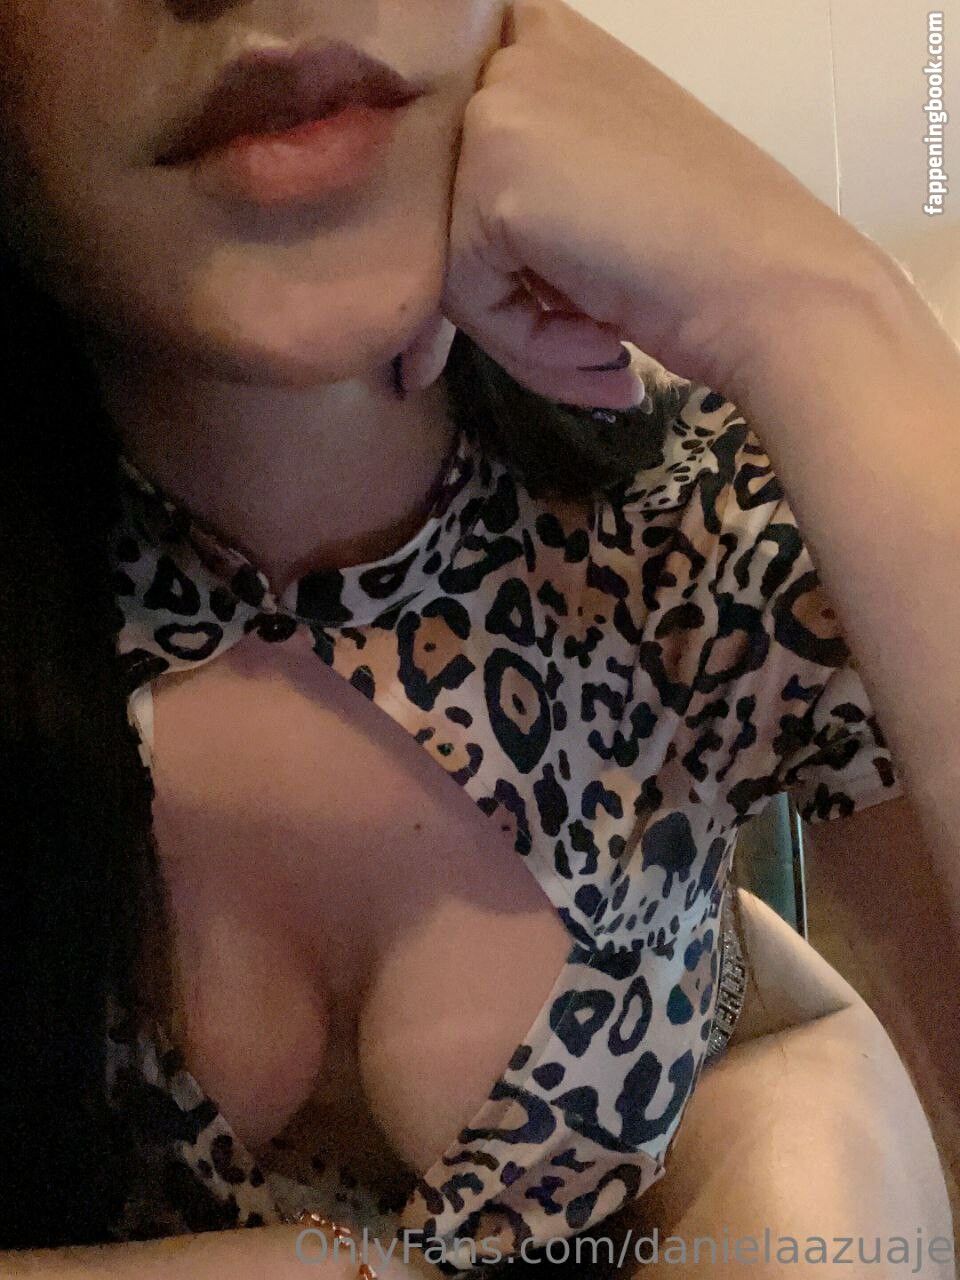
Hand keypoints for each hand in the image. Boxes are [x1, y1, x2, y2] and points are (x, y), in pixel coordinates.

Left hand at [400, 0, 881, 407]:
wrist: (778, 292)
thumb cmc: (717, 250)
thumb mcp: (613, 169)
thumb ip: (536, 167)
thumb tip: (450, 229)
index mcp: (551, 39)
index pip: (464, 152)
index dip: (506, 240)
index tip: (574, 295)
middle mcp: (517, 53)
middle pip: (457, 212)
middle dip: (522, 295)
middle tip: (600, 341)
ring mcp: (500, 110)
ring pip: (458, 259)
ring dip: (530, 329)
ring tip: (607, 354)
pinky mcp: (492, 180)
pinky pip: (465, 293)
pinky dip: (528, 343)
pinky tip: (604, 345)